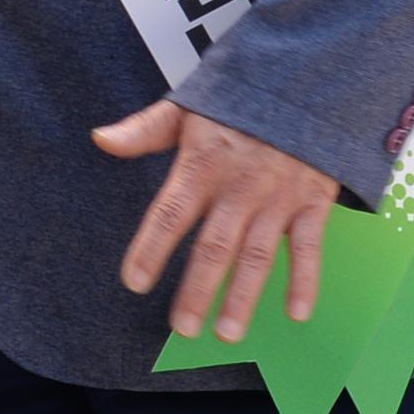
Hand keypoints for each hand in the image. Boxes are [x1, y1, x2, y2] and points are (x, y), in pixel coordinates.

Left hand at [97, 97, 348, 339]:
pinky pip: (309, 247)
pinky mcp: (313, 202)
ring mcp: (277, 197)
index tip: (133, 282)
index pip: (170, 213)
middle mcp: (239, 187)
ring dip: (244, 296)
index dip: (150, 248)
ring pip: (259, 255)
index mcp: (202, 165)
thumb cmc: (240, 101)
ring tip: (228, 333)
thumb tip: (100, 139)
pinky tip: (296, 314)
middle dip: (198, 290)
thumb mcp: (187, 107)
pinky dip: (306, 280)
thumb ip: (144, 130)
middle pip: (214, 246)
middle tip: (182, 329)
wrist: (307, 80)